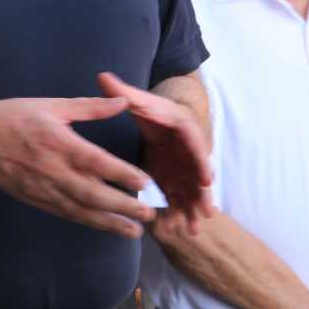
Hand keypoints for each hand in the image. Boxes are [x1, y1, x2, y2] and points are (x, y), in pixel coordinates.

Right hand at [0, 95, 156, 237]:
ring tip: (134, 231)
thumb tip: (122, 101)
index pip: (95, 162)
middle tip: (149, 214)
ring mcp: (44, 189)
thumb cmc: (14, 117)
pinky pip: (66, 214)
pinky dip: (88, 222)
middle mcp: (53, 170)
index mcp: (58, 143)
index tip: (144, 182)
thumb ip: (90, 107)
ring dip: (109, 223)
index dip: (121, 174)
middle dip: (122, 207)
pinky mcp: (36, 200)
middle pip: (92, 193)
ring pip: (81, 210)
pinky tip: (104, 226)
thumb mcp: (53, 105)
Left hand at [97, 72, 213, 231]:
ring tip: (191, 231)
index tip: (206, 178)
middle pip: (200, 175)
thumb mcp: (142, 101)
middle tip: (205, 213)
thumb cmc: (156, 109)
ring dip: (193, 210)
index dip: (202, 163)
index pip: (197, 147)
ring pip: (192, 192)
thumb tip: (102, 77)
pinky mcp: (177, 180)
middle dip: (203, 195)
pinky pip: (180, 199)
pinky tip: (175, 231)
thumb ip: (123, 92)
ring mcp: (185, 169)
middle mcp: (190, 152)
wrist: (167, 118)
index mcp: (186, 130)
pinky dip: (180, 213)